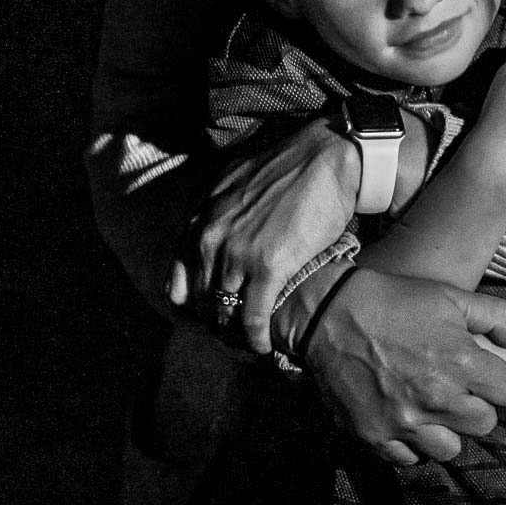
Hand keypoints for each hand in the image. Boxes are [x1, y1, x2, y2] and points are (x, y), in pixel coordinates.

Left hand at [169, 116, 356, 356]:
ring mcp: (238, 255)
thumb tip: (213, 219)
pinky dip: (256, 337)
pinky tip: (264, 347)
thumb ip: (217, 206)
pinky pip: (253, 317)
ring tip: (249, 344)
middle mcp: (211, 240)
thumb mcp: (235, 180)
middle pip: (202, 301)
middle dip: (216, 323)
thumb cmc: (288, 165)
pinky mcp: (269, 268)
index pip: (179, 281)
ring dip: (235, 334)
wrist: (326, 157)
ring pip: (225, 312)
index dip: (194, 304)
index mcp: (201, 220)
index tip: (211, 314)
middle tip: (234, 336)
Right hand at [298, 270, 505, 463]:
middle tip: (455, 390)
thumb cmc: (396, 301)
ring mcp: (404, 421)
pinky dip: (410, 444)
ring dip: (445, 431)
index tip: (480, 374)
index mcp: (461, 363)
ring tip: (431, 409)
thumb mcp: (452, 297)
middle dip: (475, 407)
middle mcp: (436, 398)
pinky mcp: (374, 435)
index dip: (498, 382)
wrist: (329, 313)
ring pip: (449, 450)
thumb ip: (497, 318)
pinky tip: (404, 419)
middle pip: (484, 425)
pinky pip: (408, 459)